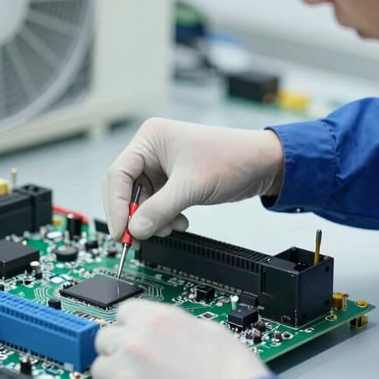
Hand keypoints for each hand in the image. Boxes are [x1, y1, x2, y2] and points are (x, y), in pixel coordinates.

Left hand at [90, 300, 271, 378]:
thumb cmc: (231, 376)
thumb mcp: (208, 329)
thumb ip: (174, 326)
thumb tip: (164, 332)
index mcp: (157, 319)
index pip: (123, 312)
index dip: (131, 325)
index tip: (134, 334)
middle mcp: (135, 341)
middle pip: (105, 338)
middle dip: (118, 349)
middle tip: (136, 364)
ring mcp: (124, 373)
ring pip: (99, 369)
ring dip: (115, 376)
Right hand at [102, 118, 283, 241]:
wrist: (262, 164)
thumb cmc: (232, 158)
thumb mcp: (191, 187)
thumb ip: (159, 210)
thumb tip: (135, 230)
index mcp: (150, 139)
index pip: (118, 175)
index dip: (115, 206)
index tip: (121, 232)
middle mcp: (152, 151)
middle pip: (125, 190)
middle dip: (134, 215)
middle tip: (137, 239)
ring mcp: (161, 166)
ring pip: (141, 202)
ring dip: (153, 220)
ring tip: (172, 226)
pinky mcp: (173, 181)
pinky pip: (157, 205)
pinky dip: (165, 218)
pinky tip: (181, 221)